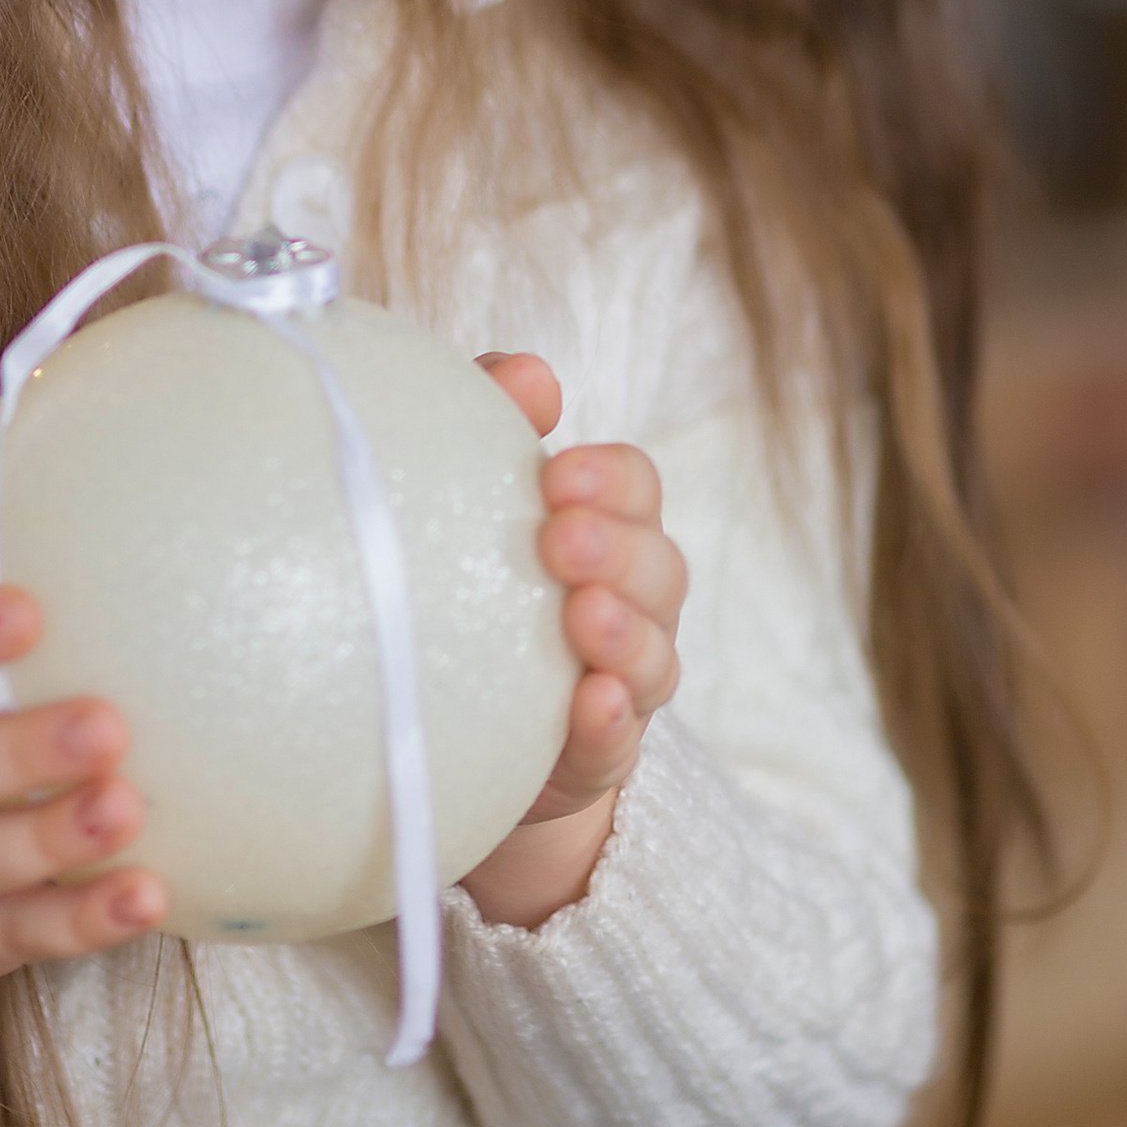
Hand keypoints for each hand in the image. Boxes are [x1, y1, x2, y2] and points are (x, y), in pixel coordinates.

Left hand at [456, 355, 684, 932]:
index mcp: (610, 527)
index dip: (609, 478)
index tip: (555, 472)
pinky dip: (610, 720)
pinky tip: (592, 702)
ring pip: (655, 654)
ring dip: (623, 632)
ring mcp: (626, 682)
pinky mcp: (600, 754)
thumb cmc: (474, 581)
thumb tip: (527, 372)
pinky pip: (619, 741)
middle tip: (559, 538)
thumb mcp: (475, 494)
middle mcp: (635, 601)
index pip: (637, 487)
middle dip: (618, 548)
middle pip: (660, 566)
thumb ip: (494, 419)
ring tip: (582, 616)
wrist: (465, 724)